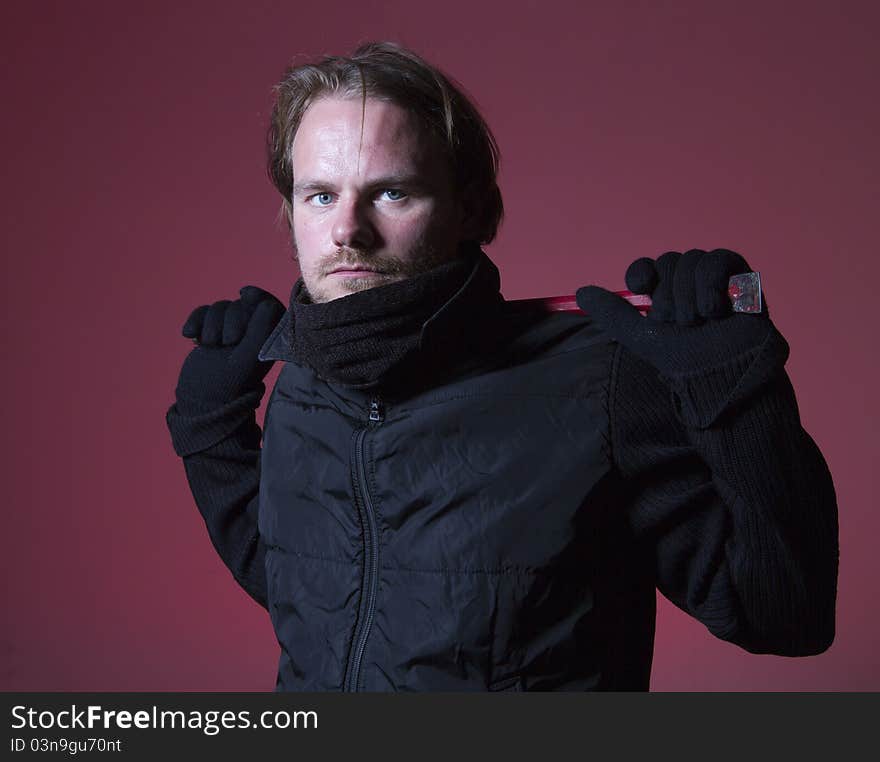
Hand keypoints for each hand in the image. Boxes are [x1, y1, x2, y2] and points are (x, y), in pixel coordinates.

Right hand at [175, 285, 284, 409]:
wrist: (202, 399)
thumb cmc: (229, 383)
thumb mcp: (248, 357)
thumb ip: (261, 330)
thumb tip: (267, 303)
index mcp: (268, 338)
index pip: (268, 305)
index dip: (258, 296)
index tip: (245, 295)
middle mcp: (252, 332)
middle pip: (241, 304)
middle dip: (229, 318)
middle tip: (227, 342)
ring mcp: (229, 331)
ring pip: (221, 307)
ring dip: (211, 323)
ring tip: (210, 345)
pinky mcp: (210, 332)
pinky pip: (202, 312)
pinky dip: (195, 320)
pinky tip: (189, 336)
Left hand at [575, 249, 772, 378]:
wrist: (724, 376)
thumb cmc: (686, 362)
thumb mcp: (642, 337)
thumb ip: (613, 314)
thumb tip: (580, 292)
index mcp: (667, 295)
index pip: (649, 267)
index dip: (642, 272)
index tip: (640, 288)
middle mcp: (690, 285)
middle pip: (670, 261)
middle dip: (670, 294)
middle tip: (679, 323)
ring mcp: (717, 280)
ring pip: (692, 259)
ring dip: (690, 294)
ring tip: (699, 322)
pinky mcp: (742, 279)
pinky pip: (720, 258)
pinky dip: (712, 282)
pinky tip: (717, 309)